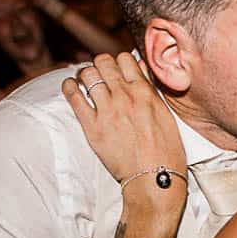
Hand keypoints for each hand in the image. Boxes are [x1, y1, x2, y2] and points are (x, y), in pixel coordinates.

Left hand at [62, 55, 185, 199]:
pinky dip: (69, 87)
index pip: (126, 58)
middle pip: (104, 62)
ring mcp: (107, 110)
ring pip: (88, 74)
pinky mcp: (93, 127)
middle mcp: (125, 96)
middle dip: (101, 64)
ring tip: (84, 80)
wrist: (154, 179)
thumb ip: (152, 93)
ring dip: (85, 74)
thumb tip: (141, 74)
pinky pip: (74, 98)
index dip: (119, 61)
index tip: (117, 68)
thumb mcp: (166, 116)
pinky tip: (70, 86)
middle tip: (100, 72)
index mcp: (145, 92)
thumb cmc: (166, 152)